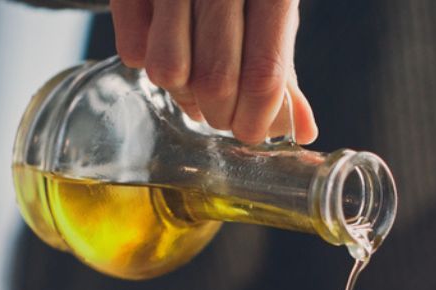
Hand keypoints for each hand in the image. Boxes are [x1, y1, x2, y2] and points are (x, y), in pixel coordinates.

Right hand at [110, 0, 317, 144]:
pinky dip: (147, 61)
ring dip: (182, 92)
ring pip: (169, 71)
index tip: (250, 132)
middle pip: (215, 79)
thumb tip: (303, 130)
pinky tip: (165, 43)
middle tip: (221, 113)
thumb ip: (283, 69)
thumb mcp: (271, 10)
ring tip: (194, 82)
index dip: (256, 117)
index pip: (264, 72)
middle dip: (219, 113)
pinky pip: (133, 51)